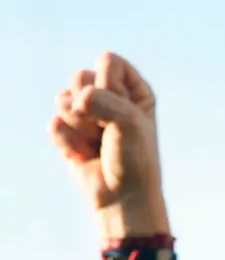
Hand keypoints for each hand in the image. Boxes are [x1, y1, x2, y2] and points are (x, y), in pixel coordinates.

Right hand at [49, 53, 166, 235]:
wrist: (123, 198)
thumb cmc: (134, 160)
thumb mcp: (128, 121)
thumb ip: (101, 99)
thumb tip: (71, 101)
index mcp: (130, 87)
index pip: (107, 61)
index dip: (110, 86)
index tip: (125, 114)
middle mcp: (106, 95)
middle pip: (79, 75)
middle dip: (92, 107)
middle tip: (108, 132)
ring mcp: (84, 113)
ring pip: (62, 98)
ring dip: (80, 127)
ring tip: (97, 145)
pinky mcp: (67, 132)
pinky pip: (55, 123)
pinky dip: (69, 143)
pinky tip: (84, 156)